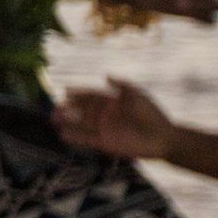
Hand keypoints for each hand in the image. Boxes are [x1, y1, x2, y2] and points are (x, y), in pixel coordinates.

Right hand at [54, 79, 176, 161]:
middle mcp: (105, 115)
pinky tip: (63, 135)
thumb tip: (106, 75)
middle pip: (82, 109)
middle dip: (68, 108)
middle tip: (55, 107)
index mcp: (112, 102)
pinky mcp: (105, 143)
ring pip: (81, 124)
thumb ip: (122, 86)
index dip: (79, 93)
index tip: (66, 91)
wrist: (164, 138)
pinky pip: (86, 139)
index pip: (91, 95)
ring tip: (54, 120)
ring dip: (67, 122)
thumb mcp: (139, 96)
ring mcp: (104, 129)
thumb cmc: (153, 115)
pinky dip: (74, 137)